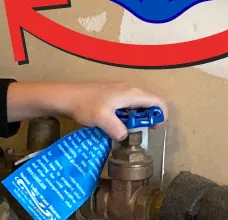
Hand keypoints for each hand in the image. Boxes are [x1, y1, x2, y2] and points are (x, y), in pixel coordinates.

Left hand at [6, 81, 167, 140]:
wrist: (66, 96)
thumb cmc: (85, 105)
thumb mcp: (102, 119)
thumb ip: (118, 129)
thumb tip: (124, 137)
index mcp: (132, 93)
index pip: (158, 102)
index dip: (161, 116)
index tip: (154, 130)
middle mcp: (130, 89)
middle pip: (149, 103)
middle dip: (148, 119)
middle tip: (139, 133)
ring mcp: (120, 91)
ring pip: (138, 105)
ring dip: (136, 119)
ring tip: (126, 130)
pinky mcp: (112, 95)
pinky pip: (127, 105)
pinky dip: (127, 116)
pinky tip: (115, 124)